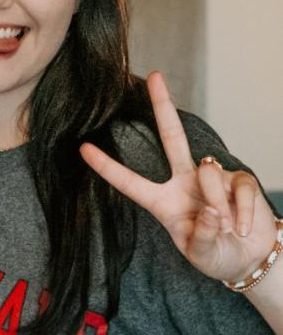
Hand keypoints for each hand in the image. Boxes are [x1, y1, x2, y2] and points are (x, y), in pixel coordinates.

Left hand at [80, 71, 277, 284]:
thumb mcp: (201, 254)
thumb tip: (210, 211)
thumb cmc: (216, 256)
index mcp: (162, 202)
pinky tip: (242, 227)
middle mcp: (183, 183)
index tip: (83, 148)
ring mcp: (212, 178)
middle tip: (155, 75)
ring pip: (207, 173)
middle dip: (164, 106)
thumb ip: (202, 236)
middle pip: (172, 138)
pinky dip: (241, 212)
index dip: (107, 166)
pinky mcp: (239, 179)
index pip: (129, 182)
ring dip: (220, 207)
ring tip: (228, 229)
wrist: (251, 258)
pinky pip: (237, 187)